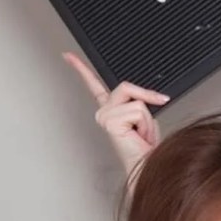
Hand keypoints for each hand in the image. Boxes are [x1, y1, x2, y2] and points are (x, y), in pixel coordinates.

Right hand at [63, 52, 168, 175]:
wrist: (147, 164)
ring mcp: (105, 116)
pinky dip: (145, 123)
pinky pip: (137, 110)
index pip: (95, 85)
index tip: (68, 56)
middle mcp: (104, 112)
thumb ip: (142, 102)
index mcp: (111, 109)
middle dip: (147, 97)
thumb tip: (151, 96)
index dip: (81, 68)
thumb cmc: (147, 148)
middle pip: (127, 87)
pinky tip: (138, 135)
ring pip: (136, 101)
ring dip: (147, 118)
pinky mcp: (110, 121)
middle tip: (152, 115)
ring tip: (141, 133)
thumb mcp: (147, 118)